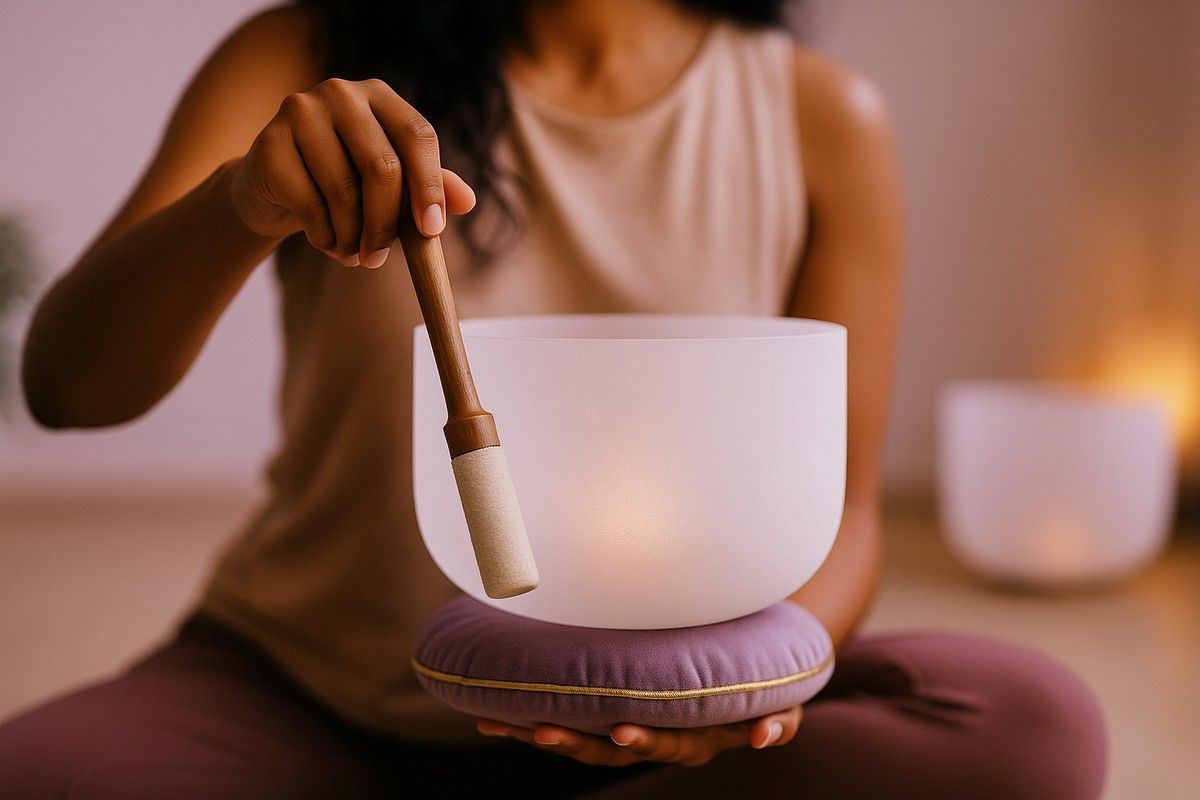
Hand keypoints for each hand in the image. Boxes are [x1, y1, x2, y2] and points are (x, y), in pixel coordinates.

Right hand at [229, 78, 476, 267]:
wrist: (272, 186)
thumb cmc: (343, 181)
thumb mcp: (390, 183)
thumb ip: (429, 186)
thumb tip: (468, 201)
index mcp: (379, 95)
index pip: (418, 135)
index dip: (429, 186)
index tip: (431, 231)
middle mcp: (341, 93)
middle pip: (383, 167)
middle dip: (387, 225)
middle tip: (380, 259)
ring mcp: (300, 111)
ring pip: (344, 191)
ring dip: (353, 238)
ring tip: (354, 255)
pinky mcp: (268, 142)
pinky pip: (309, 205)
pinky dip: (324, 237)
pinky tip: (327, 242)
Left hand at [475, 706, 801, 767]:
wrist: (741, 678)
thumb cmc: (762, 689)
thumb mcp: (781, 707)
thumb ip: (776, 722)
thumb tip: (764, 737)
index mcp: (692, 739)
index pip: (664, 743)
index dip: (643, 739)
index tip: (621, 730)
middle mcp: (655, 741)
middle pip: (609, 750)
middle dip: (575, 743)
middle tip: (541, 731)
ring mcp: (627, 731)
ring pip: (578, 741)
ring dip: (538, 734)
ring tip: (498, 723)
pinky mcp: (605, 718)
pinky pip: (567, 724)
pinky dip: (527, 724)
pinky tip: (488, 719)